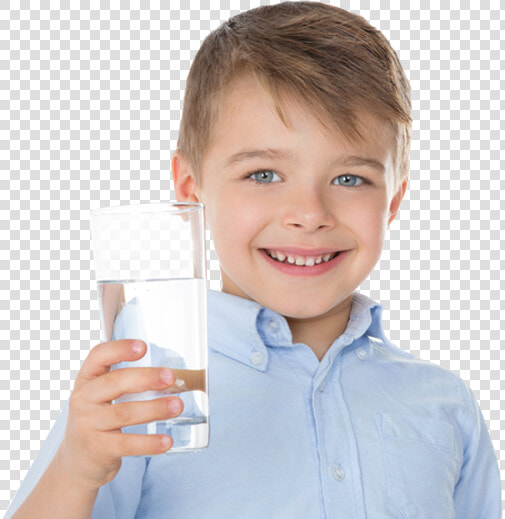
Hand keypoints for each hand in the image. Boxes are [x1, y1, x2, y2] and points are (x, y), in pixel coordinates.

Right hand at [54, 339, 183, 489]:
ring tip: (177, 406)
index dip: (120, 349)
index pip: (98, 356)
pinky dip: (149, 442)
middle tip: (170, 377)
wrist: (75, 464)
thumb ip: (126, 383)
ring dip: (155, 408)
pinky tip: (166, 441)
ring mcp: (88, 425)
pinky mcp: (98, 449)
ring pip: (125, 413)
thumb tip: (170, 376)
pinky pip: (127, 444)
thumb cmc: (97, 421)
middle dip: (146, 378)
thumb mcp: (100, 397)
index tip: (143, 346)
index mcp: (87, 380)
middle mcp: (84, 400)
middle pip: (115, 383)